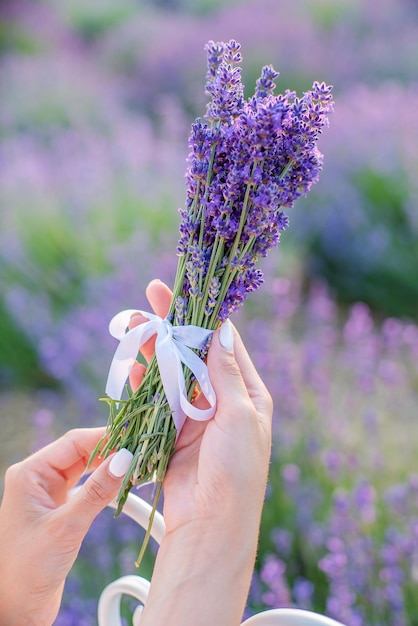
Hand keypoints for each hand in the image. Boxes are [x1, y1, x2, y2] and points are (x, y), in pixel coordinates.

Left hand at [0, 428, 133, 625]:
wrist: (17, 607)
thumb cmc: (30, 568)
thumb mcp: (67, 526)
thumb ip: (97, 491)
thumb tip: (125, 458)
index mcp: (30, 473)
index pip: (73, 442)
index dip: (105, 436)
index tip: (134, 435)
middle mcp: (37, 478)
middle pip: (80, 452)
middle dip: (110, 449)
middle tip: (142, 448)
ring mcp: (47, 492)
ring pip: (84, 467)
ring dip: (108, 465)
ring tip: (137, 462)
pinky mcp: (58, 508)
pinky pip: (85, 485)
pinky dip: (103, 483)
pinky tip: (122, 482)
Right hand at [129, 279, 272, 624]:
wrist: (212, 523)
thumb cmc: (237, 468)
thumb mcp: (239, 415)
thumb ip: (225, 372)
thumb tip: (223, 329)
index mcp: (246, 392)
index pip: (224, 343)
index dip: (205, 315)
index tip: (187, 291)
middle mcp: (221, 399)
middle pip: (193, 352)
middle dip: (172, 325)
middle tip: (151, 295)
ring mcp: (195, 414)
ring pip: (171, 371)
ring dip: (153, 349)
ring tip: (133, 324)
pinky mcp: (172, 431)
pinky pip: (155, 398)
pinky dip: (143, 380)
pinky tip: (131, 362)